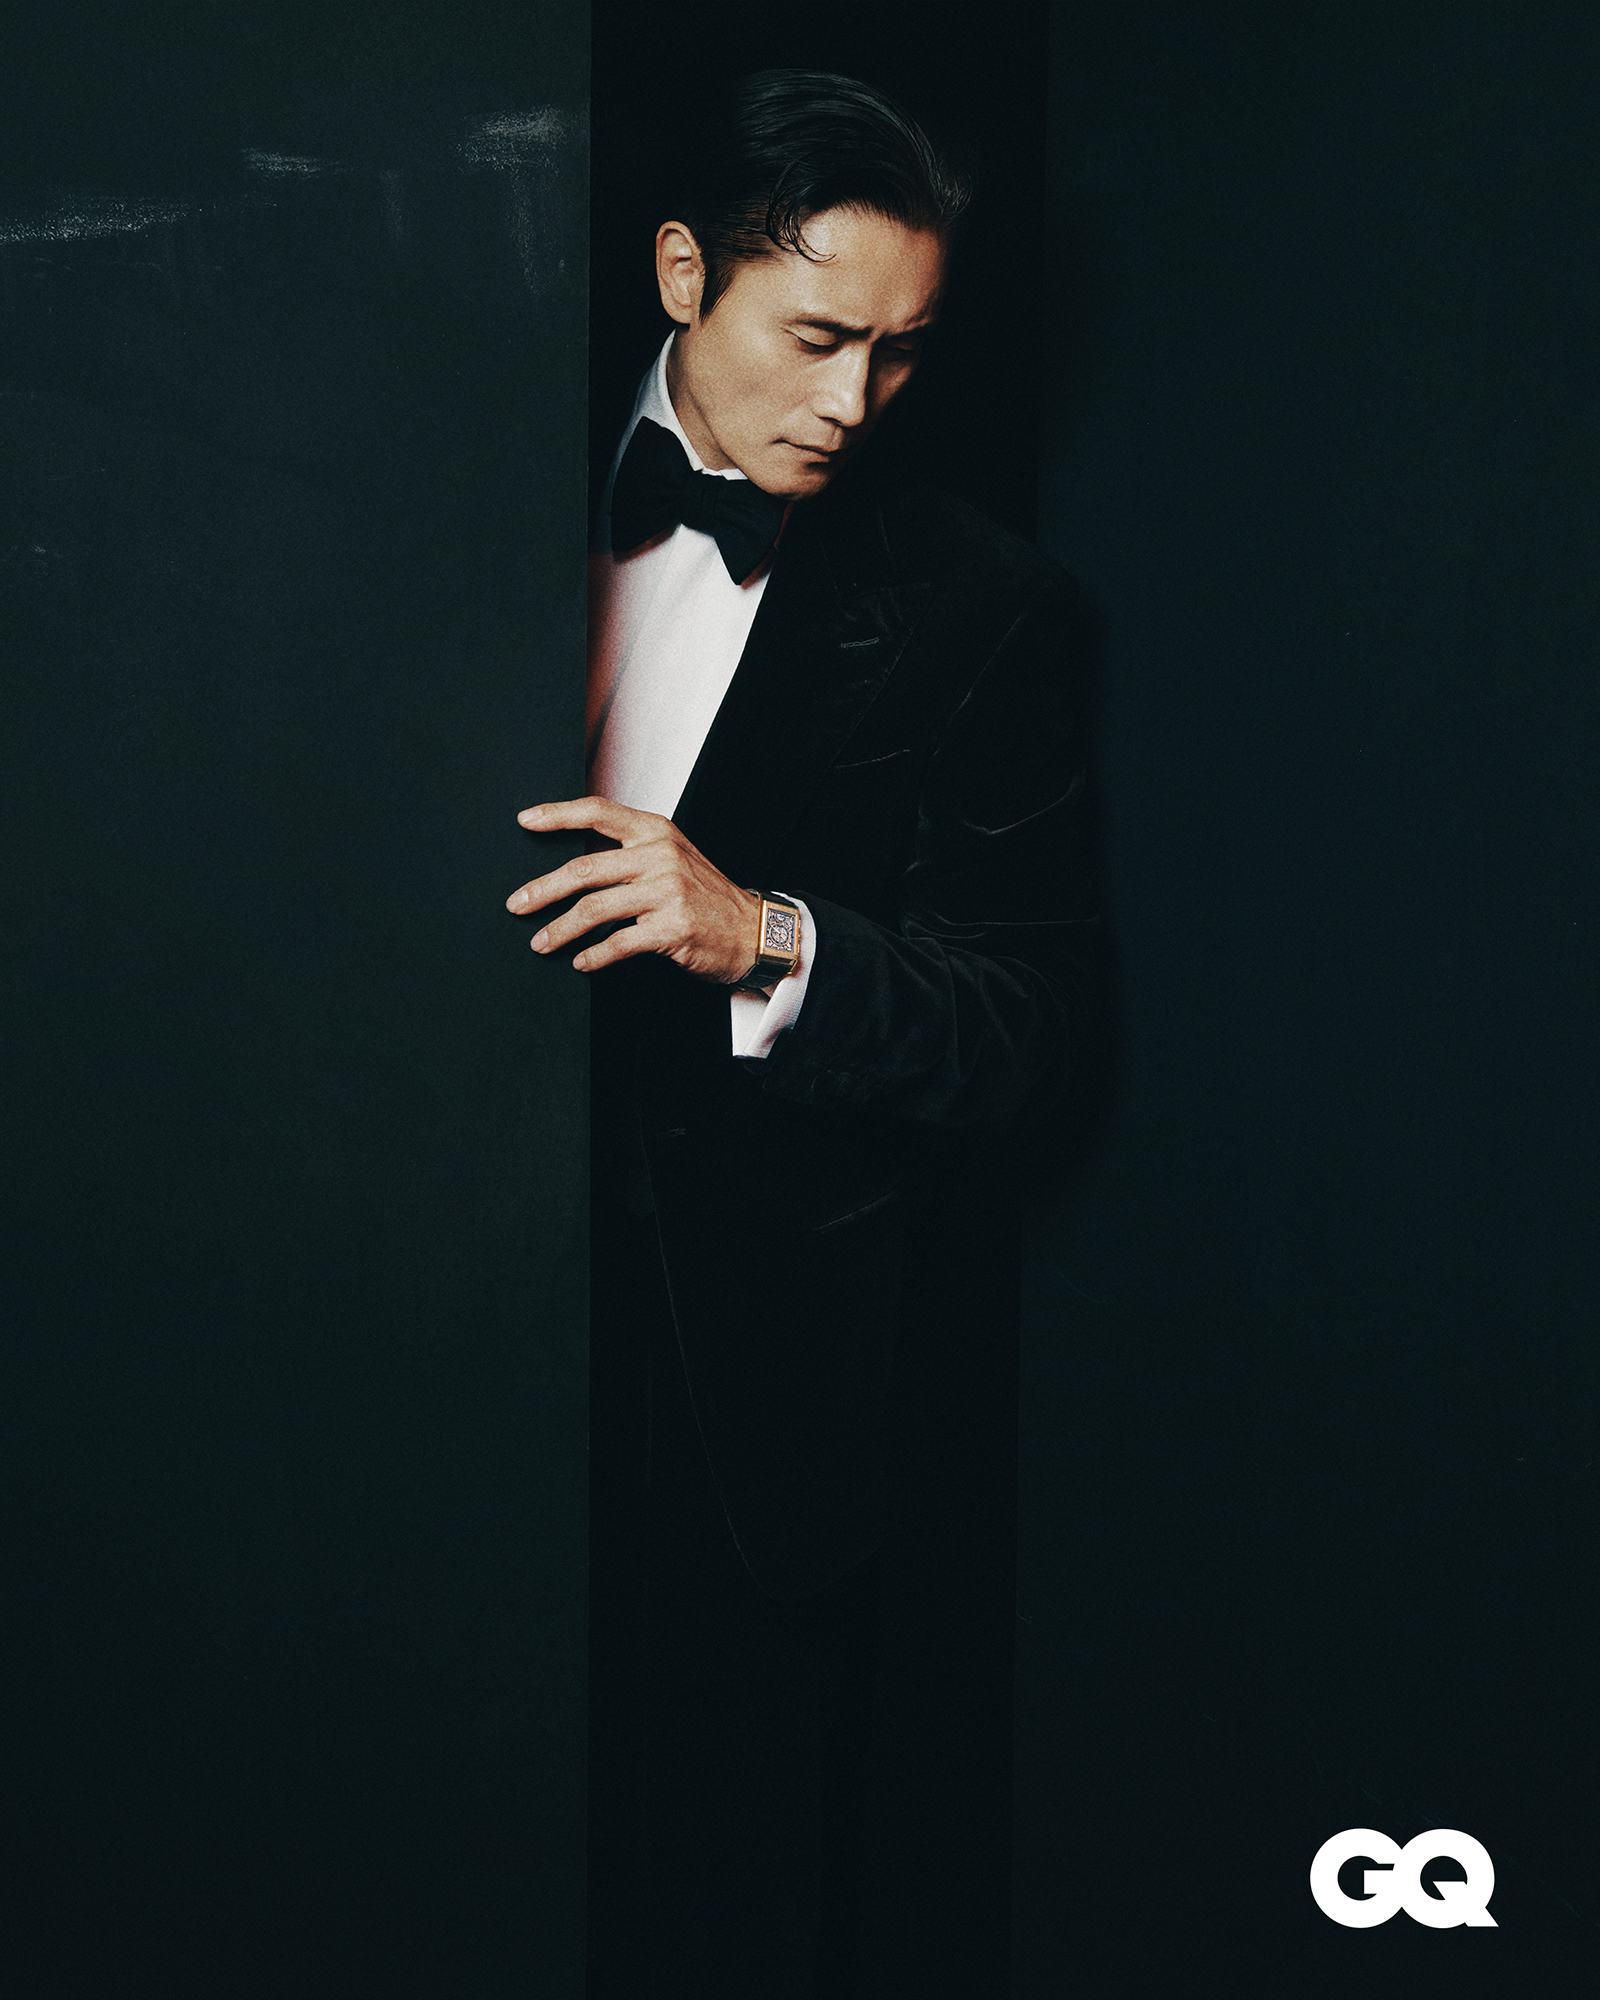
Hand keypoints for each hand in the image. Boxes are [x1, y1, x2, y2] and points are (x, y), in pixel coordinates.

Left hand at [507, 796, 761, 981]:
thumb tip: (574, 867)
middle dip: (543, 889)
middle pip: (585, 869)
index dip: (557, 815)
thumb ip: (631, 853)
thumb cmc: (707, 897)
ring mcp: (667, 891)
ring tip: (541, 942)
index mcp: (656, 831)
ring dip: (560, 929)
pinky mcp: (672, 927)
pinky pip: (618, 942)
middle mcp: (660, 855)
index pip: (598, 812)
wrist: (753, 930)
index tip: (525, 821)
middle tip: (517, 904)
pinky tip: (581, 962)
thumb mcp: (673, 857)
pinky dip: (594, 956)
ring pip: (595, 908)